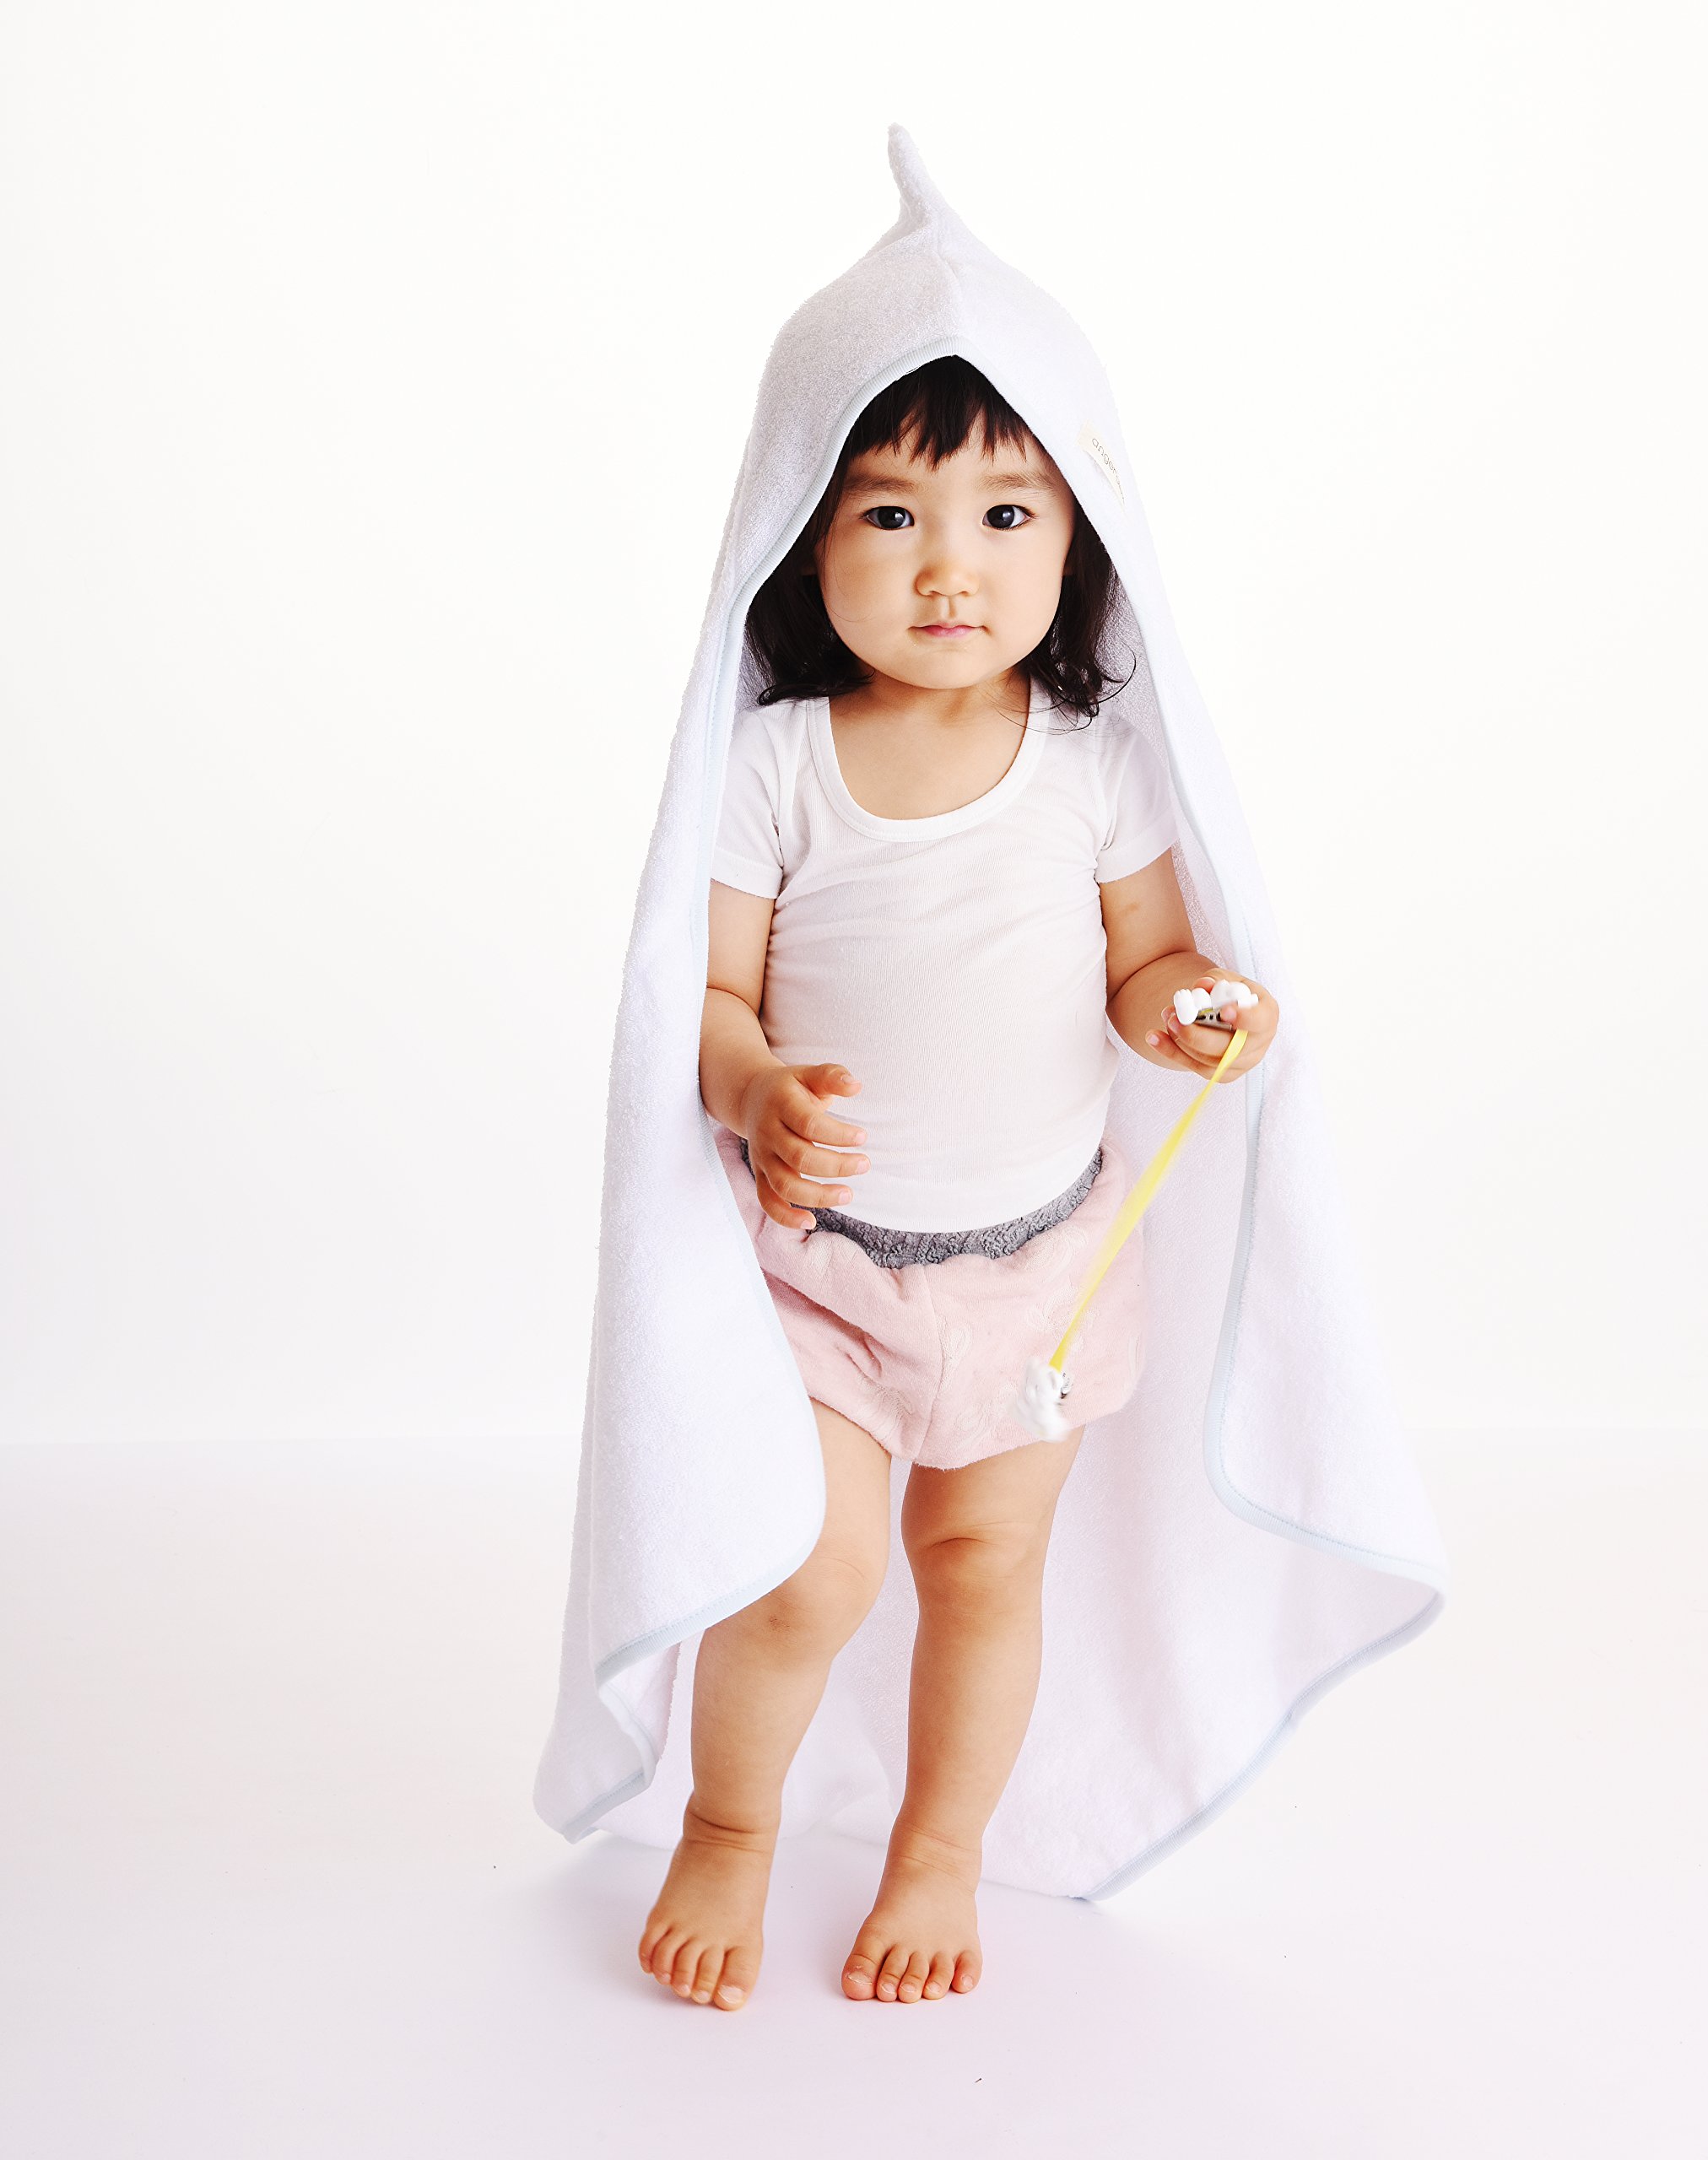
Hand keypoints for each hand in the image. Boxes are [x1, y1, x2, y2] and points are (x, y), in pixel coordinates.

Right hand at [740, 1062, 869, 1228]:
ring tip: (849, 1194)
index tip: (863, 1136)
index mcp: (781, 1104)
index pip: (808, 1123)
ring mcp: (762, 1157)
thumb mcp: (810, 1074)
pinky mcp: (760, 1174)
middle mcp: (767, 1133)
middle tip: (864, 1164)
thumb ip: (833, 1076)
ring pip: (784, 1185)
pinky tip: (811, 1222)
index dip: (837, 1134)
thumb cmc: (792, 1088)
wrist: (752, 1096)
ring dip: (818, 1195)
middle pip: (799, 1157)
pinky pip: (767, 1201)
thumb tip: (856, 1086)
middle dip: (836, 1166)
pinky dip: (785, 1217)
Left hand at [1143, 973, 1277, 1081]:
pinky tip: (1155, 1037)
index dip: (1244, 1018)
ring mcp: (1242, 1062)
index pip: (1260, 1021)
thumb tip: (1202, 986)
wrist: (1225, 1011)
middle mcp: (1259, 1043)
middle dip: (1198, 1035)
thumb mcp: (1224, 980)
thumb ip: (1214, 980)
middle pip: (1230, 1048)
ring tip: (1166, 1019)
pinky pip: (1196, 1067)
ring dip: (1181, 1043)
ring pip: (1210, 1062)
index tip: (1222, 1011)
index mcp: (1266, 1014)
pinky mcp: (1224, 1073)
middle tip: (1174, 1018)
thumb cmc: (1229, 994)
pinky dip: (1172, 1052)